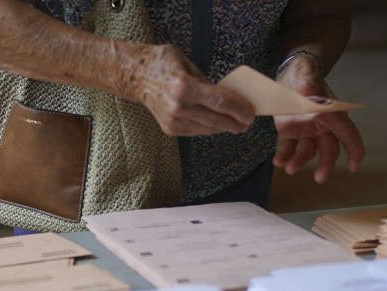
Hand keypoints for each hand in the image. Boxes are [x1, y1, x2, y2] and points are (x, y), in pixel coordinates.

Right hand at [123, 44, 254, 137]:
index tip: (250, 112)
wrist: (135, 77)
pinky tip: (219, 125)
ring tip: (237, 125)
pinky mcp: (170, 129)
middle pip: (216, 120)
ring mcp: (174, 121)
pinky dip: (210, 128)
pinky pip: (197, 131)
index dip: (238, 109)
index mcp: (184, 87)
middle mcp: (179, 107)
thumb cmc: (162, 64)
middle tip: (248, 122)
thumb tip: (225, 97)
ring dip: (224, 128)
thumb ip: (206, 82)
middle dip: (236, 122)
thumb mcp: (187, 64)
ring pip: (208, 128)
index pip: (220, 102)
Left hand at [273, 59, 364, 182]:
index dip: (354, 150)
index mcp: (332, 114)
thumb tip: (308, 92)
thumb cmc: (304, 73)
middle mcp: (322, 127)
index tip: (354, 166)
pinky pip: (288, 149)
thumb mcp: (307, 73)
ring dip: (299, 162)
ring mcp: (306, 132)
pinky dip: (283, 156)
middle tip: (320, 178)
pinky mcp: (289, 134)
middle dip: (326, 165)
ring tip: (289, 168)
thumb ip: (308, 82)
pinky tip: (278, 162)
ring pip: (306, 152)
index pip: (348, 133)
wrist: (288, 75)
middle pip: (329, 150)